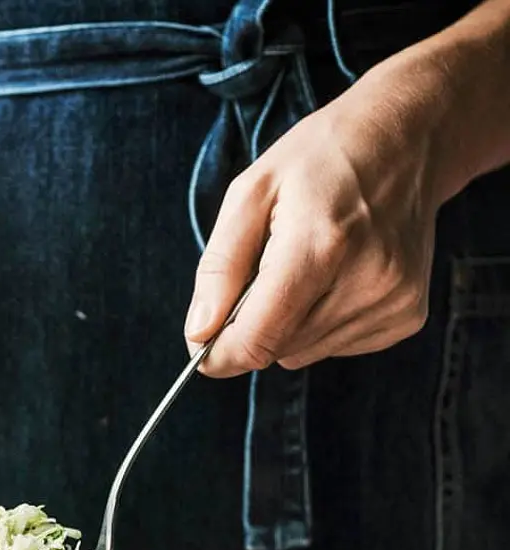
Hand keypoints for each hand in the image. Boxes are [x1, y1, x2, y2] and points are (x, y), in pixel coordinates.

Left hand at [184, 43, 461, 375]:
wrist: (408, 138)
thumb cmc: (319, 160)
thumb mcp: (249, 194)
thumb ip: (218, 268)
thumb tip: (198, 334)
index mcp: (321, 245)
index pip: (257, 339)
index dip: (220, 353)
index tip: (202, 345)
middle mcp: (366, 281)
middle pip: (276, 351)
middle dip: (254, 326)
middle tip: (264, 274)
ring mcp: (393, 301)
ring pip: (303, 353)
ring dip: (288, 324)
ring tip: (306, 267)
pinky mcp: (408, 315)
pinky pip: (336, 347)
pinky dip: (321, 323)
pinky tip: (336, 277)